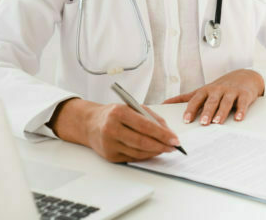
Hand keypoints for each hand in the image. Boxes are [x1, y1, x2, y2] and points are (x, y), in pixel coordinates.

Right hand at [50, 98, 180, 162]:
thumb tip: (168, 132)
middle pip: (142, 141)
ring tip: (165, 149)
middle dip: (161, 146)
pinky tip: (153, 152)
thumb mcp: (132, 108)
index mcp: (118, 113)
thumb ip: (150, 117)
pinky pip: (132, 158)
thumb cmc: (115, 114)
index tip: (175, 139)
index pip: (145, 126)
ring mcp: (109, 144)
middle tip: (173, 147)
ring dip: (155, 152)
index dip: (162, 134)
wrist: (90, 124)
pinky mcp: (109, 156)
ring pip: (138, 152)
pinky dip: (145, 156)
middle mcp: (111, 129)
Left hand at [163, 69, 264, 124]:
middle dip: (207, 112)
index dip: (191, 109)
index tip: (186, 120)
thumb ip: (185, 98)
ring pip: (226, 102)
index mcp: (206, 90)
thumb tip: (165, 104)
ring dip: (222, 112)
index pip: (197, 100)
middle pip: (211, 101)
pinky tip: (238, 118)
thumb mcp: (203, 90)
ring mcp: (232, 92)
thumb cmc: (220, 87)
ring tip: (218, 122)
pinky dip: (241, 111)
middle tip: (203, 123)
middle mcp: (218, 90)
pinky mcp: (244, 95)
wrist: (245, 77)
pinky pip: (242, 103)